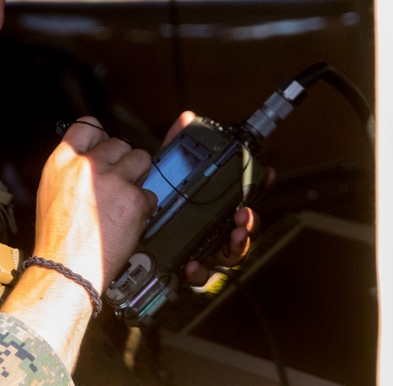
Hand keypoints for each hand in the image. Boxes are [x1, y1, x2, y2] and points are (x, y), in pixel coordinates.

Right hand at [0, 116, 155, 367]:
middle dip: (123, 161)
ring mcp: (112, 180)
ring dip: (139, 177)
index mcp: (62, 161)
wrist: (66, 269)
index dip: (101, 136)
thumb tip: (93, 155)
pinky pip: (151, 194)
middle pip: (119, 143)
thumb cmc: (57, 237)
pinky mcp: (133, 199)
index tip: (105, 146)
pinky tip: (128, 221)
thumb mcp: (51, 190)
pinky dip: (144, 208)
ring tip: (126, 198)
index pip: (88, 125)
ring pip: (141, 159)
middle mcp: (87, 165)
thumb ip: (71, 168)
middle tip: (117, 183)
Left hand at [162, 111, 270, 286]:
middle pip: (242, 228)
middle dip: (249, 220)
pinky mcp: (185, 269)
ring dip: (236, 244)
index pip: (242, 196)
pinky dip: (198, 269)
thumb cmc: (155, 206)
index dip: (258, 184)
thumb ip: (176, 148)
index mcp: (213, 207)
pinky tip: (193, 262)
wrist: (124, 243)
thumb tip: (187, 118)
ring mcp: (203, 251)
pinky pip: (199, 274)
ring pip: (228, 253)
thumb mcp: (164, 176)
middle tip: (244, 213)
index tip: (268, 174)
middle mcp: (213, 230)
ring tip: (233, 234)